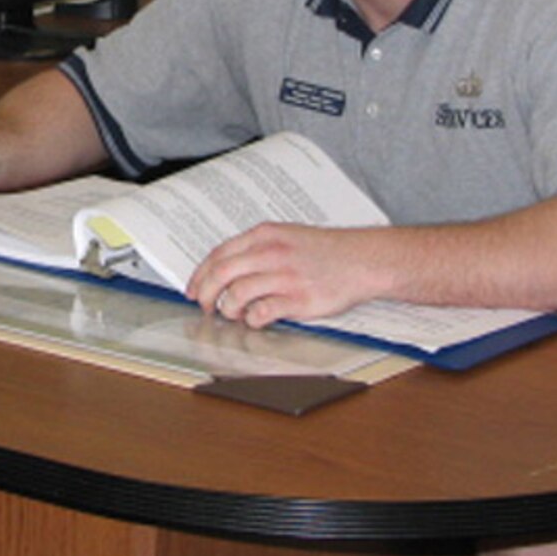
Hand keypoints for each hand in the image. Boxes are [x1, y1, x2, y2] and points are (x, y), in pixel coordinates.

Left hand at [186, 223, 380, 328]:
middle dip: (206, 294)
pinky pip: (261, 312)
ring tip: (235, 314)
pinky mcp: (298, 299)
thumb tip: (225, 269)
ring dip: (229, 309)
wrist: (363, 259)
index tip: (193, 289)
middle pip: (221, 274)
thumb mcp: (287, 236)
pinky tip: (255, 320)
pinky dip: (252, 320)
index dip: (200, 274)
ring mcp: (284, 276)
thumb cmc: (326, 251)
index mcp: (265, 235)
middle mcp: (271, 253)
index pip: (219, 254)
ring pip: (236, 295)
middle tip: (206, 307)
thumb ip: (257, 248)